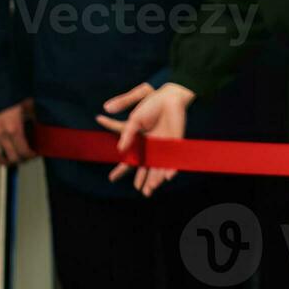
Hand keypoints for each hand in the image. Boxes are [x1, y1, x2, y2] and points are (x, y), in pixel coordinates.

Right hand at [0, 98, 34, 166]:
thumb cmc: (10, 93)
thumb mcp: (28, 104)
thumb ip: (35, 115)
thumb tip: (43, 122)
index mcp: (14, 128)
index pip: (23, 151)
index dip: (30, 156)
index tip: (34, 154)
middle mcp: (0, 133)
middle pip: (10, 156)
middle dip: (19, 160)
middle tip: (23, 159)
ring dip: (0, 162)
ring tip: (6, 163)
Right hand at [96, 82, 192, 196]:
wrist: (168, 97)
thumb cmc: (150, 107)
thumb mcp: (134, 121)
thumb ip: (127, 135)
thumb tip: (120, 150)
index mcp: (140, 143)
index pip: (130, 160)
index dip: (121, 170)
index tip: (112, 178)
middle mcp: (152, 147)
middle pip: (146, 168)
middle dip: (144, 180)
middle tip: (142, 191)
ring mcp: (164, 146)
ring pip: (159, 167)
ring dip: (156, 179)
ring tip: (150, 190)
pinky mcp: (176, 143)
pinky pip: (174, 159)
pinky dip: (171, 168)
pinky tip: (168, 177)